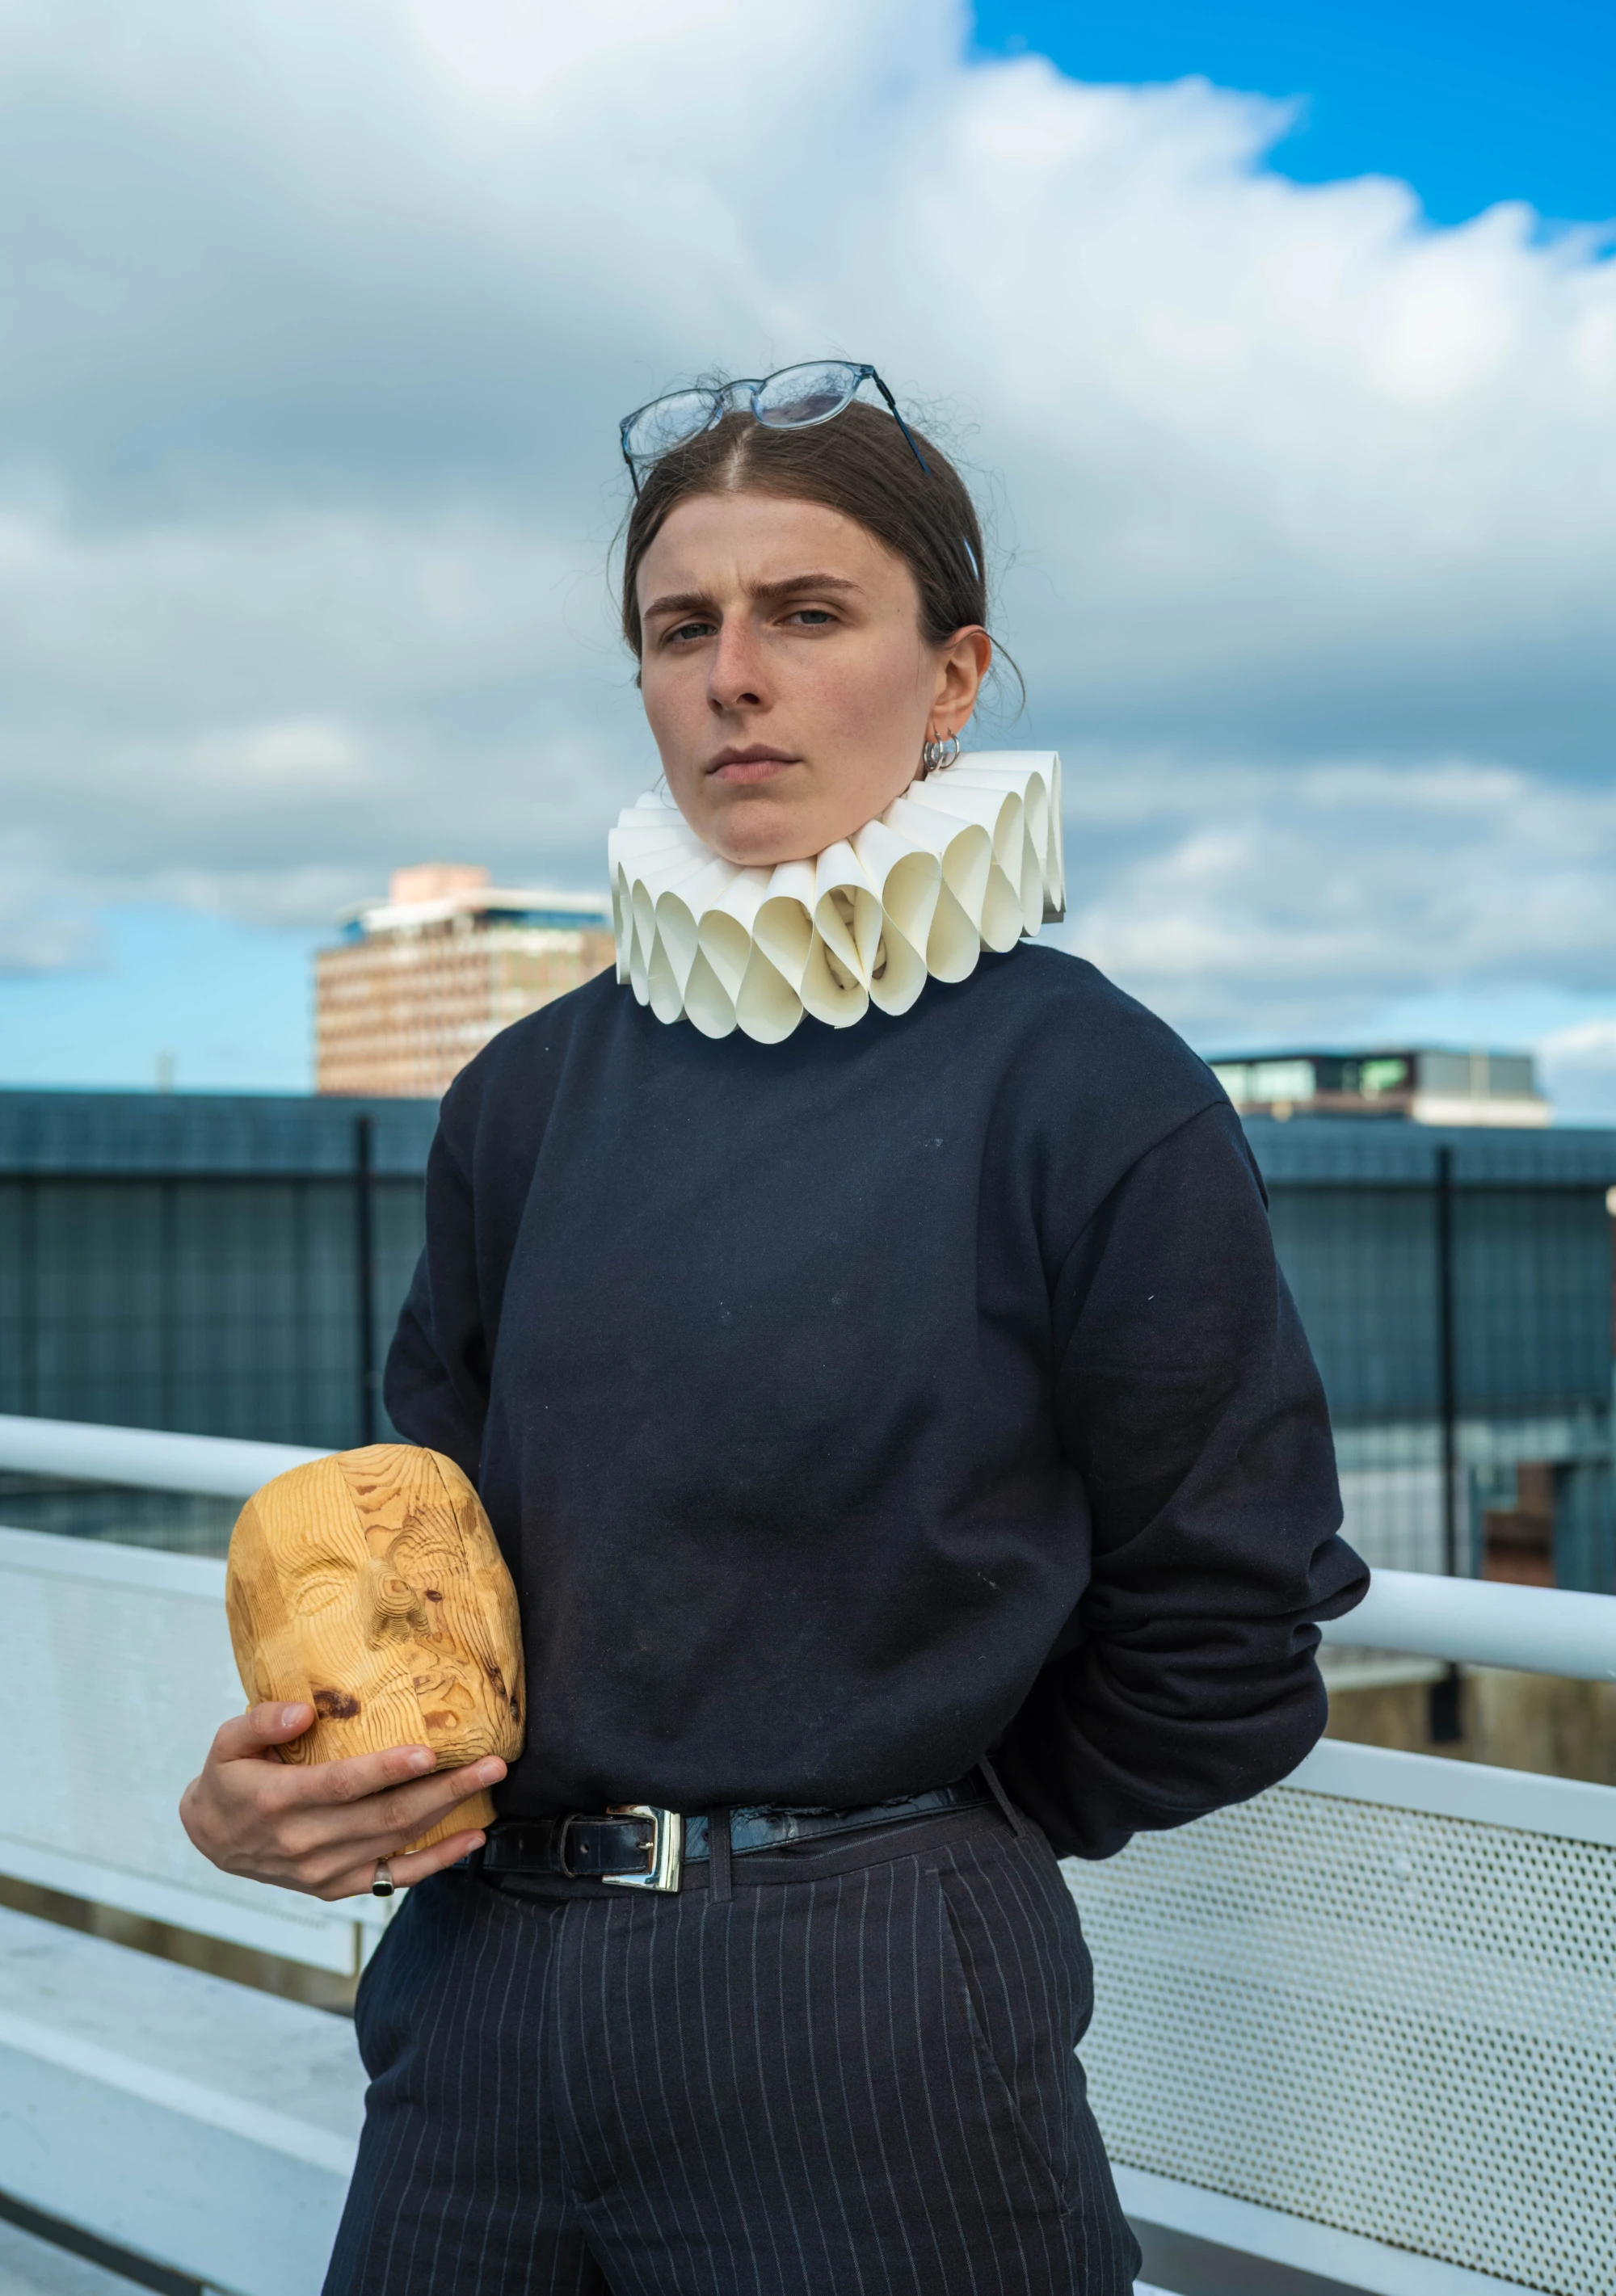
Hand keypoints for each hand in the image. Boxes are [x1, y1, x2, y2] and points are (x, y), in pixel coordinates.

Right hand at [179, 1701, 506, 1899]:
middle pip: (385, 1815)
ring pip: (397, 1842)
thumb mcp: (227, 1741)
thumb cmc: (227, 1779)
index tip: (429, 1751)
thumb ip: (261, 1721)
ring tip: (489, 1783)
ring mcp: (323, 1870)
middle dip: (445, 1788)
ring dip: (449, 1814)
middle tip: (492, 1763)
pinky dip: (437, 1862)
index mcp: (279, 1800)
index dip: (387, 1770)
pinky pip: (394, 1878)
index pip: (342, 1785)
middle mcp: (305, 1841)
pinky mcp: (336, 1886)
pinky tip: (473, 1838)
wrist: (211, 1839)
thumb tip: (303, 1712)